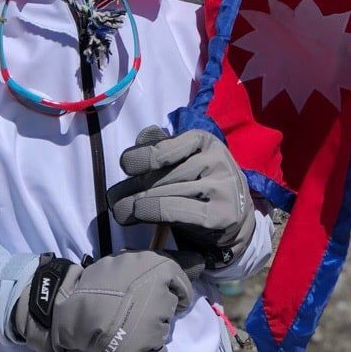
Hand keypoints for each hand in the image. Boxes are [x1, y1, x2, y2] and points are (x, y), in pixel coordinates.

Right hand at [11, 250, 193, 351]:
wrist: (73, 308)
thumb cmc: (99, 281)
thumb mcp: (128, 260)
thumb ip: (155, 264)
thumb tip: (187, 263)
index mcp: (162, 272)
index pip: (183, 285)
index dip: (178, 292)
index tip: (169, 297)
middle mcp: (164, 299)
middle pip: (170, 309)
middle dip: (157, 309)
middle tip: (133, 309)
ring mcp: (154, 328)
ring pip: (162, 332)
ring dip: (150, 330)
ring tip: (126, 325)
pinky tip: (133, 346)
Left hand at [107, 127, 254, 269]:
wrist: (236, 217)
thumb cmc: (201, 184)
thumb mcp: (185, 160)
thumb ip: (163, 146)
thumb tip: (144, 134)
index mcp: (205, 141)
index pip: (168, 145)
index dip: (141, 156)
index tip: (125, 166)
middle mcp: (216, 160)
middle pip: (164, 174)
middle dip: (133, 187)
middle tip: (114, 199)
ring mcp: (222, 187)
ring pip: (168, 193)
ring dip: (136, 204)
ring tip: (120, 211)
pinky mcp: (222, 215)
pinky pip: (179, 211)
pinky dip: (154, 211)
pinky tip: (140, 213)